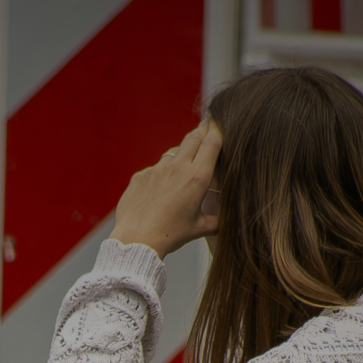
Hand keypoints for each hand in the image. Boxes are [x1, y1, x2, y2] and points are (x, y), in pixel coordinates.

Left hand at [109, 121, 221, 257]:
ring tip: (184, 162)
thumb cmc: (169, 235)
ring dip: (181, 153)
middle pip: (193, 138)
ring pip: (173, 152)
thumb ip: (215, 221)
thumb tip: (225, 222)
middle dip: (201, 129)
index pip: (212, 143)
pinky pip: (154, 169)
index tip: (218, 122)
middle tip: (206, 123)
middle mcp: (178, 168)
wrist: (137, 240)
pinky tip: (160, 188)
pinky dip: (161, 174)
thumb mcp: (198, 229)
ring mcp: (157, 169)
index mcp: (197, 178)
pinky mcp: (140, 175)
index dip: (217, 129)